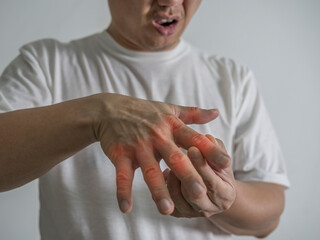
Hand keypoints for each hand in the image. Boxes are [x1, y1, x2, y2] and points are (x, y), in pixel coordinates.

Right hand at [93, 93, 229, 214]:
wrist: (109, 110)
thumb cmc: (144, 111)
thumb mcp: (170, 110)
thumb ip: (193, 114)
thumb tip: (216, 112)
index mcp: (172, 127)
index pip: (194, 139)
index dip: (210, 150)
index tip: (226, 164)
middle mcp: (157, 137)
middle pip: (175, 158)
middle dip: (188, 176)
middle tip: (200, 194)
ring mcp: (138, 146)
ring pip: (150, 171)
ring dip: (158, 190)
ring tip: (167, 210)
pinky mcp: (120, 154)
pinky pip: (122, 175)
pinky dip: (123, 191)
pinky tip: (126, 208)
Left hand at [166, 136, 235, 217]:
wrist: (212, 188)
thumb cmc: (216, 167)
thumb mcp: (220, 156)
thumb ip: (215, 148)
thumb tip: (207, 139)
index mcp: (226, 194)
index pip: (212, 181)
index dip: (201, 164)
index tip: (191, 148)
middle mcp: (210, 208)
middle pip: (195, 193)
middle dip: (185, 174)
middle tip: (176, 155)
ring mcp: (193, 213)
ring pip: (178, 198)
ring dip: (172, 179)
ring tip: (170, 163)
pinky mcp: (179, 214)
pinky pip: (168, 203)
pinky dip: (164, 188)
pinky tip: (164, 173)